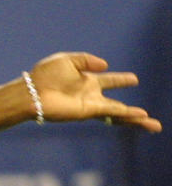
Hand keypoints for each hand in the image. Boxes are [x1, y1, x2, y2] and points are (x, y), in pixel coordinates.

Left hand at [30, 52, 160, 131]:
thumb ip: (87, 60)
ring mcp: (90, 105)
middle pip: (117, 106)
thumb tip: (105, 66)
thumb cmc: (44, 75)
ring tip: (154, 126)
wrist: (32, 91)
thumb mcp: (68, 60)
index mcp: (86, 81)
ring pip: (118, 114)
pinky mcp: (88, 111)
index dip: (121, 81)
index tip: (134, 80)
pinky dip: (126, 113)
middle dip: (132, 111)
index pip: (109, 82)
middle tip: (148, 116)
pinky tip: (140, 116)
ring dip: (135, 119)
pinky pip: (112, 112)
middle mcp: (90, 96)